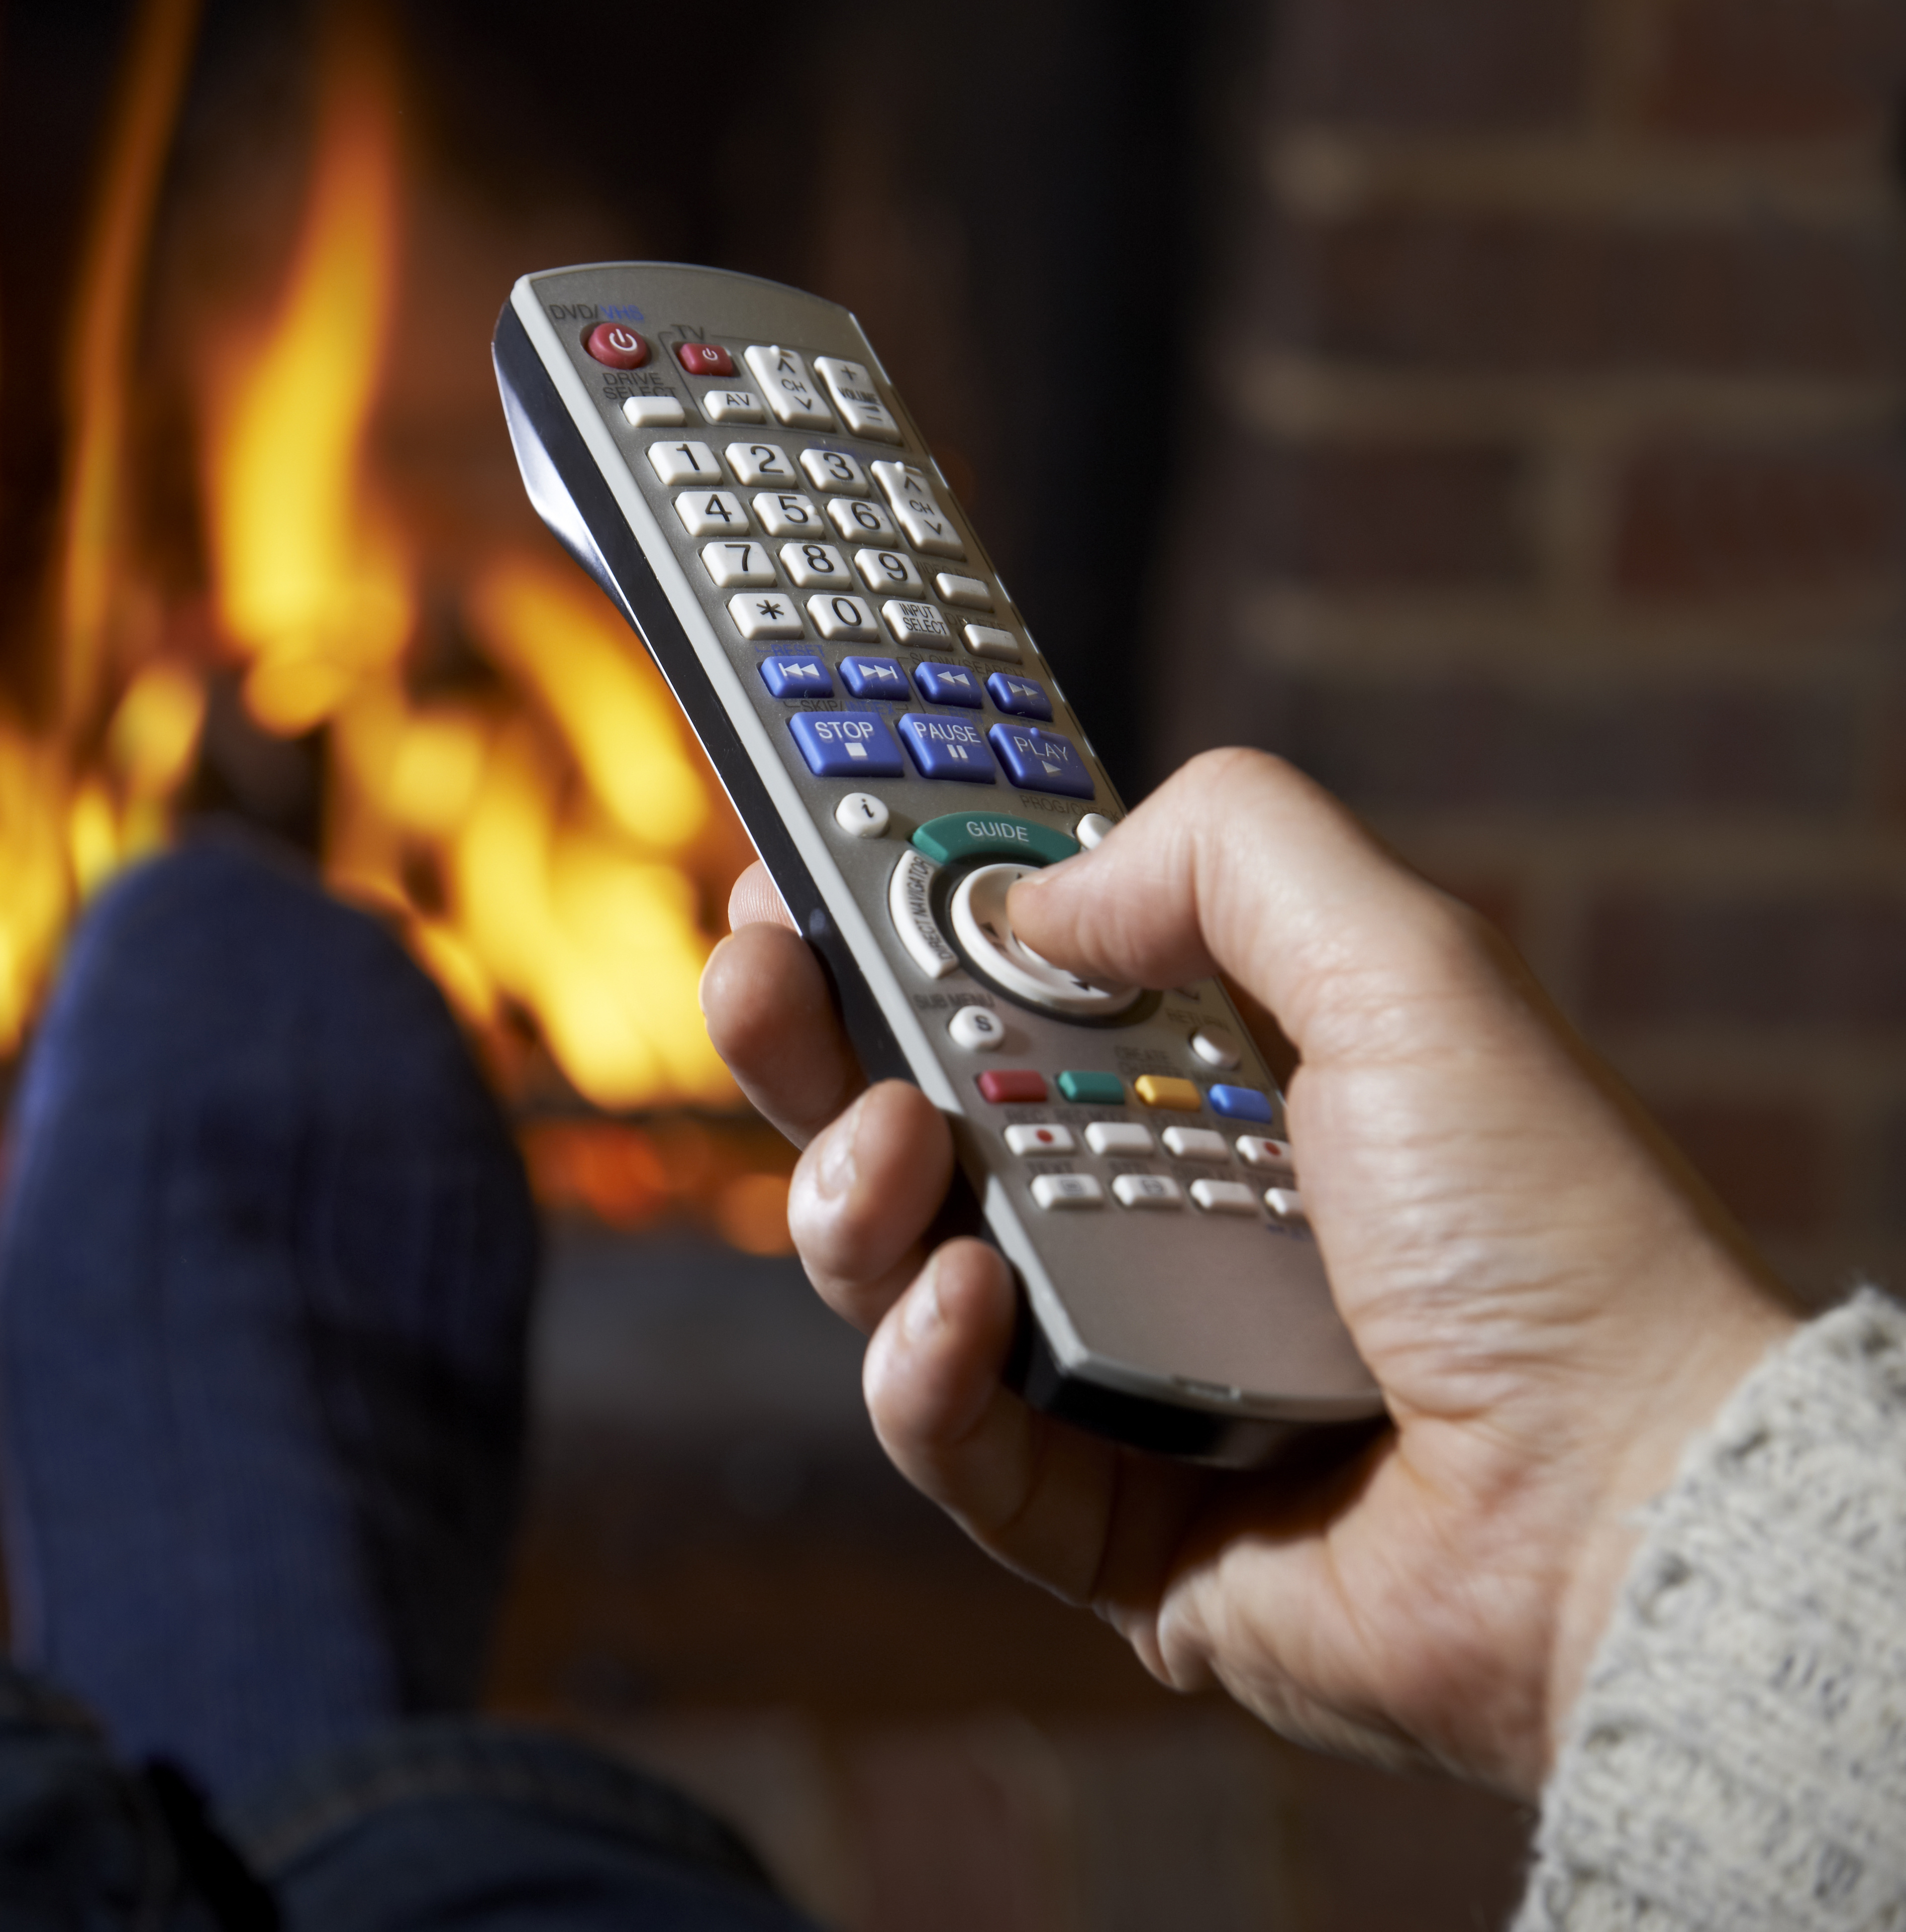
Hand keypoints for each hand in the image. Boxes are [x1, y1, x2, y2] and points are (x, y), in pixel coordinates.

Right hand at [698, 748, 1796, 1791]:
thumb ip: (1226, 857)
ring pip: (895, 1275)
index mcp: (1219, 1087)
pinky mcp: (1099, 1526)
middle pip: (906, 1118)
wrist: (1624, 1504)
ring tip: (898, 1156)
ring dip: (851, 1197)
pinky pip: (948, 1442)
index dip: (888, 924)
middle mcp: (1152, 1221)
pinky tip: (970, 1312)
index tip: (795, 863)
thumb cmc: (1549, 1241)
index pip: (1003, 988)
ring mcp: (1117, 1376)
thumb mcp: (1413, 968)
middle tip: (759, 968)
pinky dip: (923, 1371)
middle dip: (808, 1035)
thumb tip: (1033, 890)